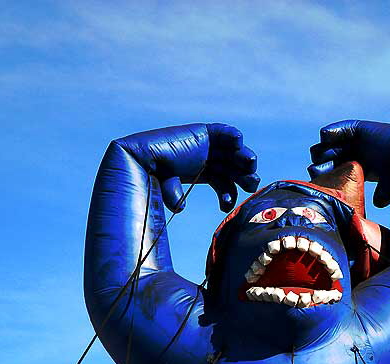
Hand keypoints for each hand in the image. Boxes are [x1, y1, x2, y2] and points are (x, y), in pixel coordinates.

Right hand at [116, 123, 259, 212]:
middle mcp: (209, 159)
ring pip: (233, 152)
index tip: (227, 205)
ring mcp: (207, 145)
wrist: (138, 156)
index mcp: (205, 173)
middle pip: (234, 168)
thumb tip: (180, 207)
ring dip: (244, 157)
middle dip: (244, 177)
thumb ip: (174, 195)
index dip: (229, 194)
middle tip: (251, 184)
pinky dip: (232, 135)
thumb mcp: (168, 189)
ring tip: (250, 163)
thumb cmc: (150, 176)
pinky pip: (222, 132)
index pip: (225, 184)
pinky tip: (238, 142)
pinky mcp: (203, 132)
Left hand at [308, 120, 389, 206]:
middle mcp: (360, 153)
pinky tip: (328, 140)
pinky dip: (330, 134)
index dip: (327, 175)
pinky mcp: (360, 128)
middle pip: (332, 158)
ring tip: (322, 156)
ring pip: (332, 145)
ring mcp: (359, 140)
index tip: (320, 181)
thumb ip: (382, 195)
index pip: (338, 171)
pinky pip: (338, 129)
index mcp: (364, 168)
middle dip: (322, 164)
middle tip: (317, 170)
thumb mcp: (389, 189)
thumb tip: (378, 203)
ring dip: (324, 150)